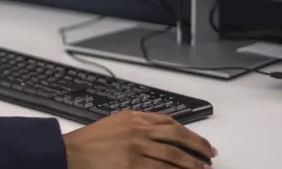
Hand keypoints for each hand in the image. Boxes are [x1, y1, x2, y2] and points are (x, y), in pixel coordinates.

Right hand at [64, 111, 216, 168]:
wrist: (72, 152)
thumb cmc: (89, 141)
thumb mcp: (114, 124)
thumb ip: (135, 126)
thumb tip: (158, 134)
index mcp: (134, 117)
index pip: (169, 122)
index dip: (188, 132)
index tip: (199, 141)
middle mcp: (138, 129)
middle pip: (177, 136)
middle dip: (197, 146)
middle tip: (209, 154)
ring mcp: (137, 147)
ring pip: (173, 155)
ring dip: (192, 163)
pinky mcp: (134, 165)